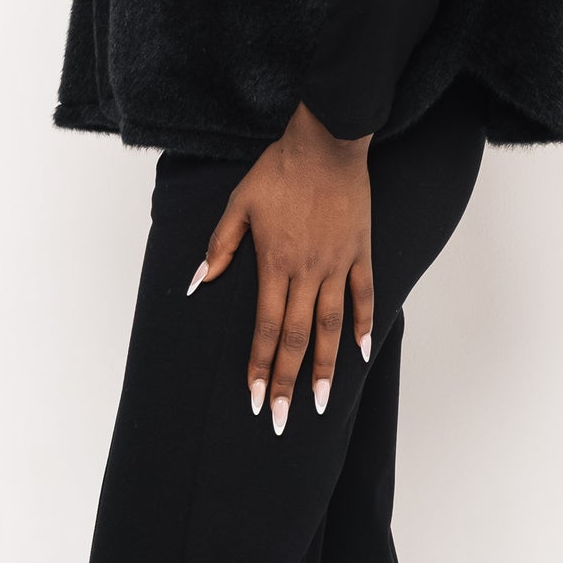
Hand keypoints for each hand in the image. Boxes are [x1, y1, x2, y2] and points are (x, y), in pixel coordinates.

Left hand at [189, 104, 373, 433]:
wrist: (326, 143)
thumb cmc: (279, 170)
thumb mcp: (238, 204)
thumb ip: (219, 247)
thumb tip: (198, 283)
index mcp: (274, 264)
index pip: (266, 328)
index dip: (260, 366)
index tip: (256, 399)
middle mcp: (307, 272)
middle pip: (296, 338)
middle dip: (288, 381)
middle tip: (284, 419)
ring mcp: (337, 264)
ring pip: (331, 326)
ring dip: (325, 367)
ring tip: (321, 402)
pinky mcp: (359, 253)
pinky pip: (364, 296)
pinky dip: (364, 325)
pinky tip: (361, 354)